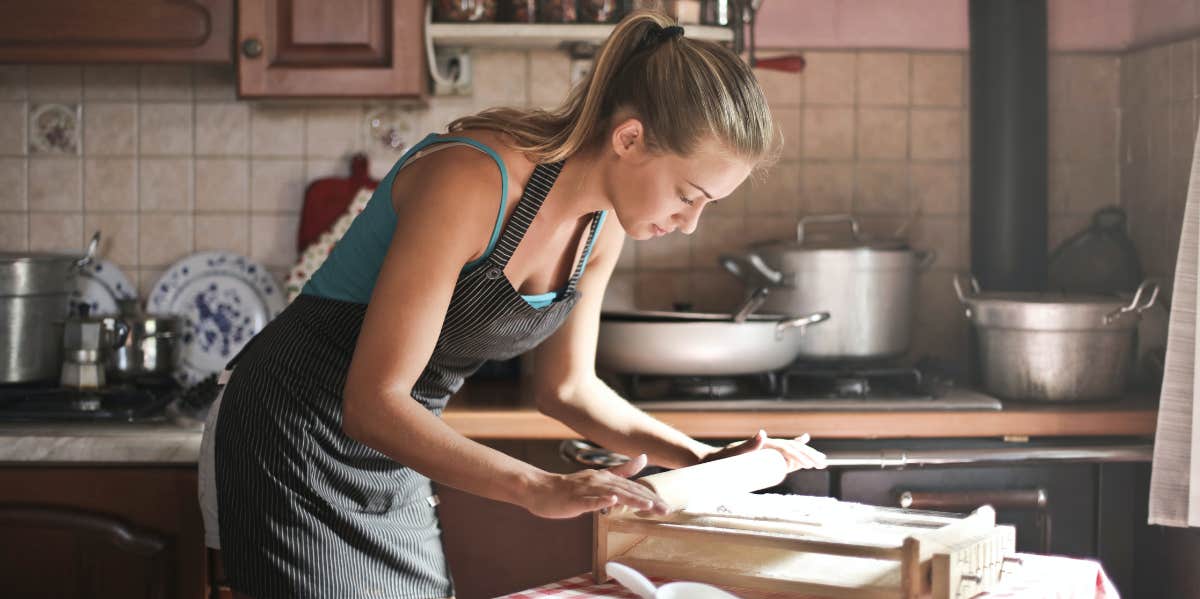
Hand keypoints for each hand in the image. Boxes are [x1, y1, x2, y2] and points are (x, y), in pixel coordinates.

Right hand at [522, 454, 670, 518]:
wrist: (541, 489)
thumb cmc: (570, 488)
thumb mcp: (599, 478)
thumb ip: (622, 470)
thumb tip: (643, 458)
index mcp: (606, 478)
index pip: (633, 487)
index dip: (651, 496)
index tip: (666, 506)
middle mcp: (599, 481)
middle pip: (627, 491)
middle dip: (647, 500)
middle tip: (665, 510)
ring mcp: (586, 490)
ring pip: (611, 494)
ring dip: (630, 499)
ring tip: (647, 505)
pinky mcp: (574, 499)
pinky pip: (588, 501)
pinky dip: (600, 501)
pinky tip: (611, 502)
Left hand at [701, 430, 826, 470]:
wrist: (709, 460)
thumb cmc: (721, 459)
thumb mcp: (733, 453)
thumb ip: (748, 445)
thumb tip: (763, 433)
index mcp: (763, 445)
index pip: (787, 449)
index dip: (800, 455)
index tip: (811, 464)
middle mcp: (767, 445)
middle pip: (793, 448)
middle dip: (809, 455)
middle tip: (823, 462)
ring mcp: (766, 450)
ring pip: (791, 450)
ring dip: (806, 453)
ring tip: (820, 459)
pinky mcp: (763, 455)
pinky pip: (782, 453)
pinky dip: (794, 447)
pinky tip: (803, 440)